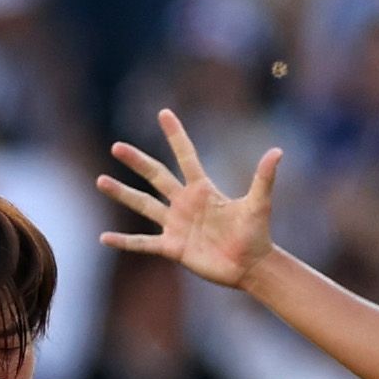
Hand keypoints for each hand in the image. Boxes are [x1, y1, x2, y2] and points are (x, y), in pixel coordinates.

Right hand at [99, 109, 279, 290]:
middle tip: (117, 146)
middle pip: (156, 176)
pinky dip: (125, 241)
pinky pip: (144, 243)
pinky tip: (105, 237)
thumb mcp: (259, 203)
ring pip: (144, 205)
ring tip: (101, 181)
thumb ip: (264, 178)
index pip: (186, 156)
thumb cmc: (256, 232)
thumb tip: (277, 151)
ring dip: (122, 193)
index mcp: (203, 189)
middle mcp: (184, 203)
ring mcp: (176, 225)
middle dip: (137, 162)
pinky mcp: (172, 248)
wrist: (250, 265)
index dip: (176, 135)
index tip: (164, 112)